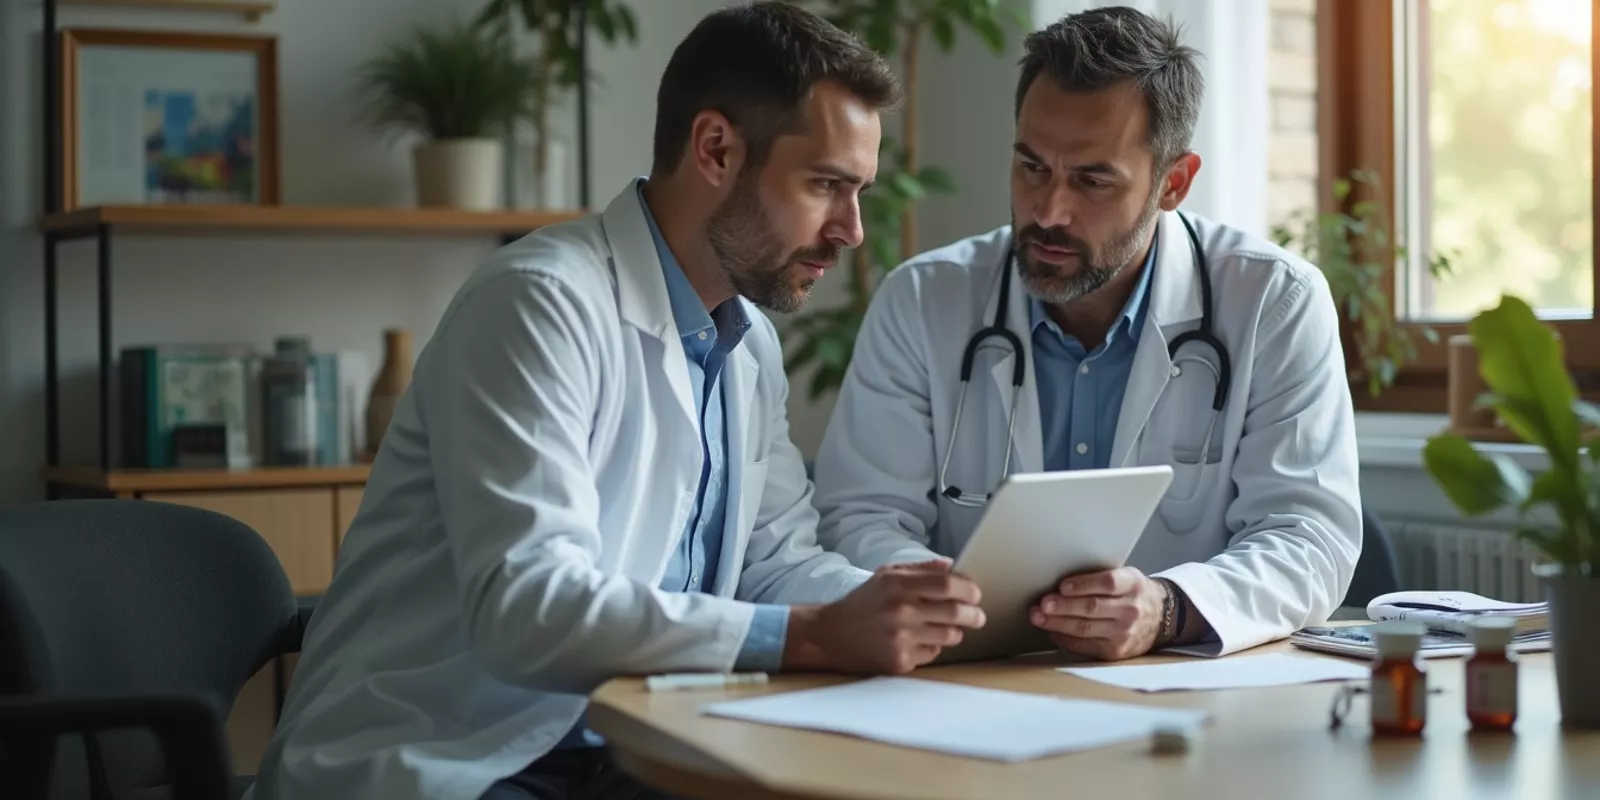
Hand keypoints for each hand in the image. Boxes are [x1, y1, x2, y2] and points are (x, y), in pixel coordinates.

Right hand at [785, 560, 984, 674]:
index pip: (948, 585)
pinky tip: (918, 641)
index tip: (975, 594)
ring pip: (950, 636)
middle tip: (977, 616)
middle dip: (974, 615)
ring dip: (955, 632)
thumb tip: (953, 566)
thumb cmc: (863, 603)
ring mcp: (901, 638)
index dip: (969, 589)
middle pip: (956, 612)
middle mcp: (900, 611)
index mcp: (898, 585)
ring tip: (946, 627)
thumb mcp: (886, 576)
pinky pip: (933, 653)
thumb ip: (920, 569)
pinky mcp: (899, 661)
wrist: (829, 635)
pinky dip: (932, 647)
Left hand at [1029, 567, 1169, 660]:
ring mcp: (1124, 633)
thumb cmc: (1133, 593)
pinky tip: (1052, 631)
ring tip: (1038, 617)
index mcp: (1133, 584)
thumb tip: (1060, 582)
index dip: (1083, 584)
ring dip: (1057, 623)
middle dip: (1063, 606)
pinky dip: (1064, 638)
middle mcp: (1131, 610)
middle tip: (1043, 603)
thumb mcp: (1126, 577)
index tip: (1062, 585)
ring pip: (1084, 628)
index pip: (1108, 583)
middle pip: (1092, 607)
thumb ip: (1100, 577)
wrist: (1161, 618)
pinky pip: (1083, 646)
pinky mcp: (1115, 652)